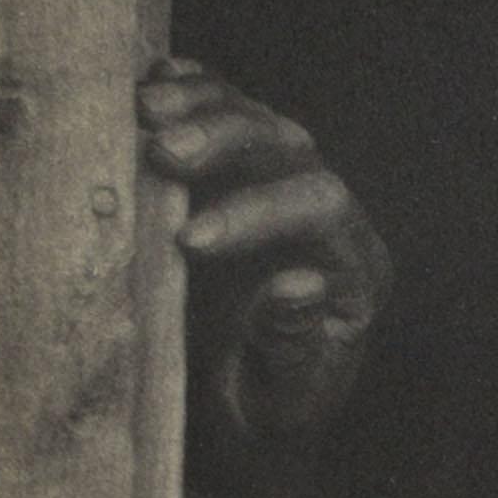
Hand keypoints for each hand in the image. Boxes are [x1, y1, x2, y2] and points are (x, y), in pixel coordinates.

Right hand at [138, 59, 391, 497]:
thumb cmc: (264, 414)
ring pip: (250, 115)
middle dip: (223, 140)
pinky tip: (142, 84)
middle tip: (158, 151)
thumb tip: (303, 283)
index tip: (191, 241)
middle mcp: (325, 213)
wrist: (238, 410)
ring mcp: (278, 179)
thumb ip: (294, 349)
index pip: (322, 209)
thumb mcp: (281, 403)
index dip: (259, 214)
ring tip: (139, 114)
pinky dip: (182, 88)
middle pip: (287, 146)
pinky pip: (217, 105)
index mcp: (357, 269)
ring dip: (196, 105)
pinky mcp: (234, 165)